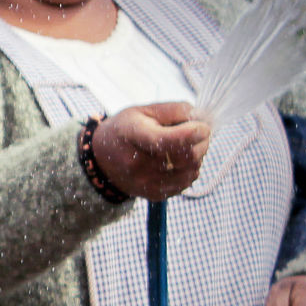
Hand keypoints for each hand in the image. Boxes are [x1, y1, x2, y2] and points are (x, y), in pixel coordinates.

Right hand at [92, 102, 210, 200]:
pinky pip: (186, 182)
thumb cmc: (125, 130)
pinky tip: (181, 160)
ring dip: (198, 156)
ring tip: (189, 145)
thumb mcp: (143, 111)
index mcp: (134, 137)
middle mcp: (138, 164)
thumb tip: (201, 118)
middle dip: (202, 142)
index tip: (203, 126)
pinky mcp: (155, 195)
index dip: (192, 133)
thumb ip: (174, 110)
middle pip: (185, 157)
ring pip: (190, 171)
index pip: (168, 140)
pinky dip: (191, 169)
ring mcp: (147, 183)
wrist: (102, 161)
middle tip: (201, 132)